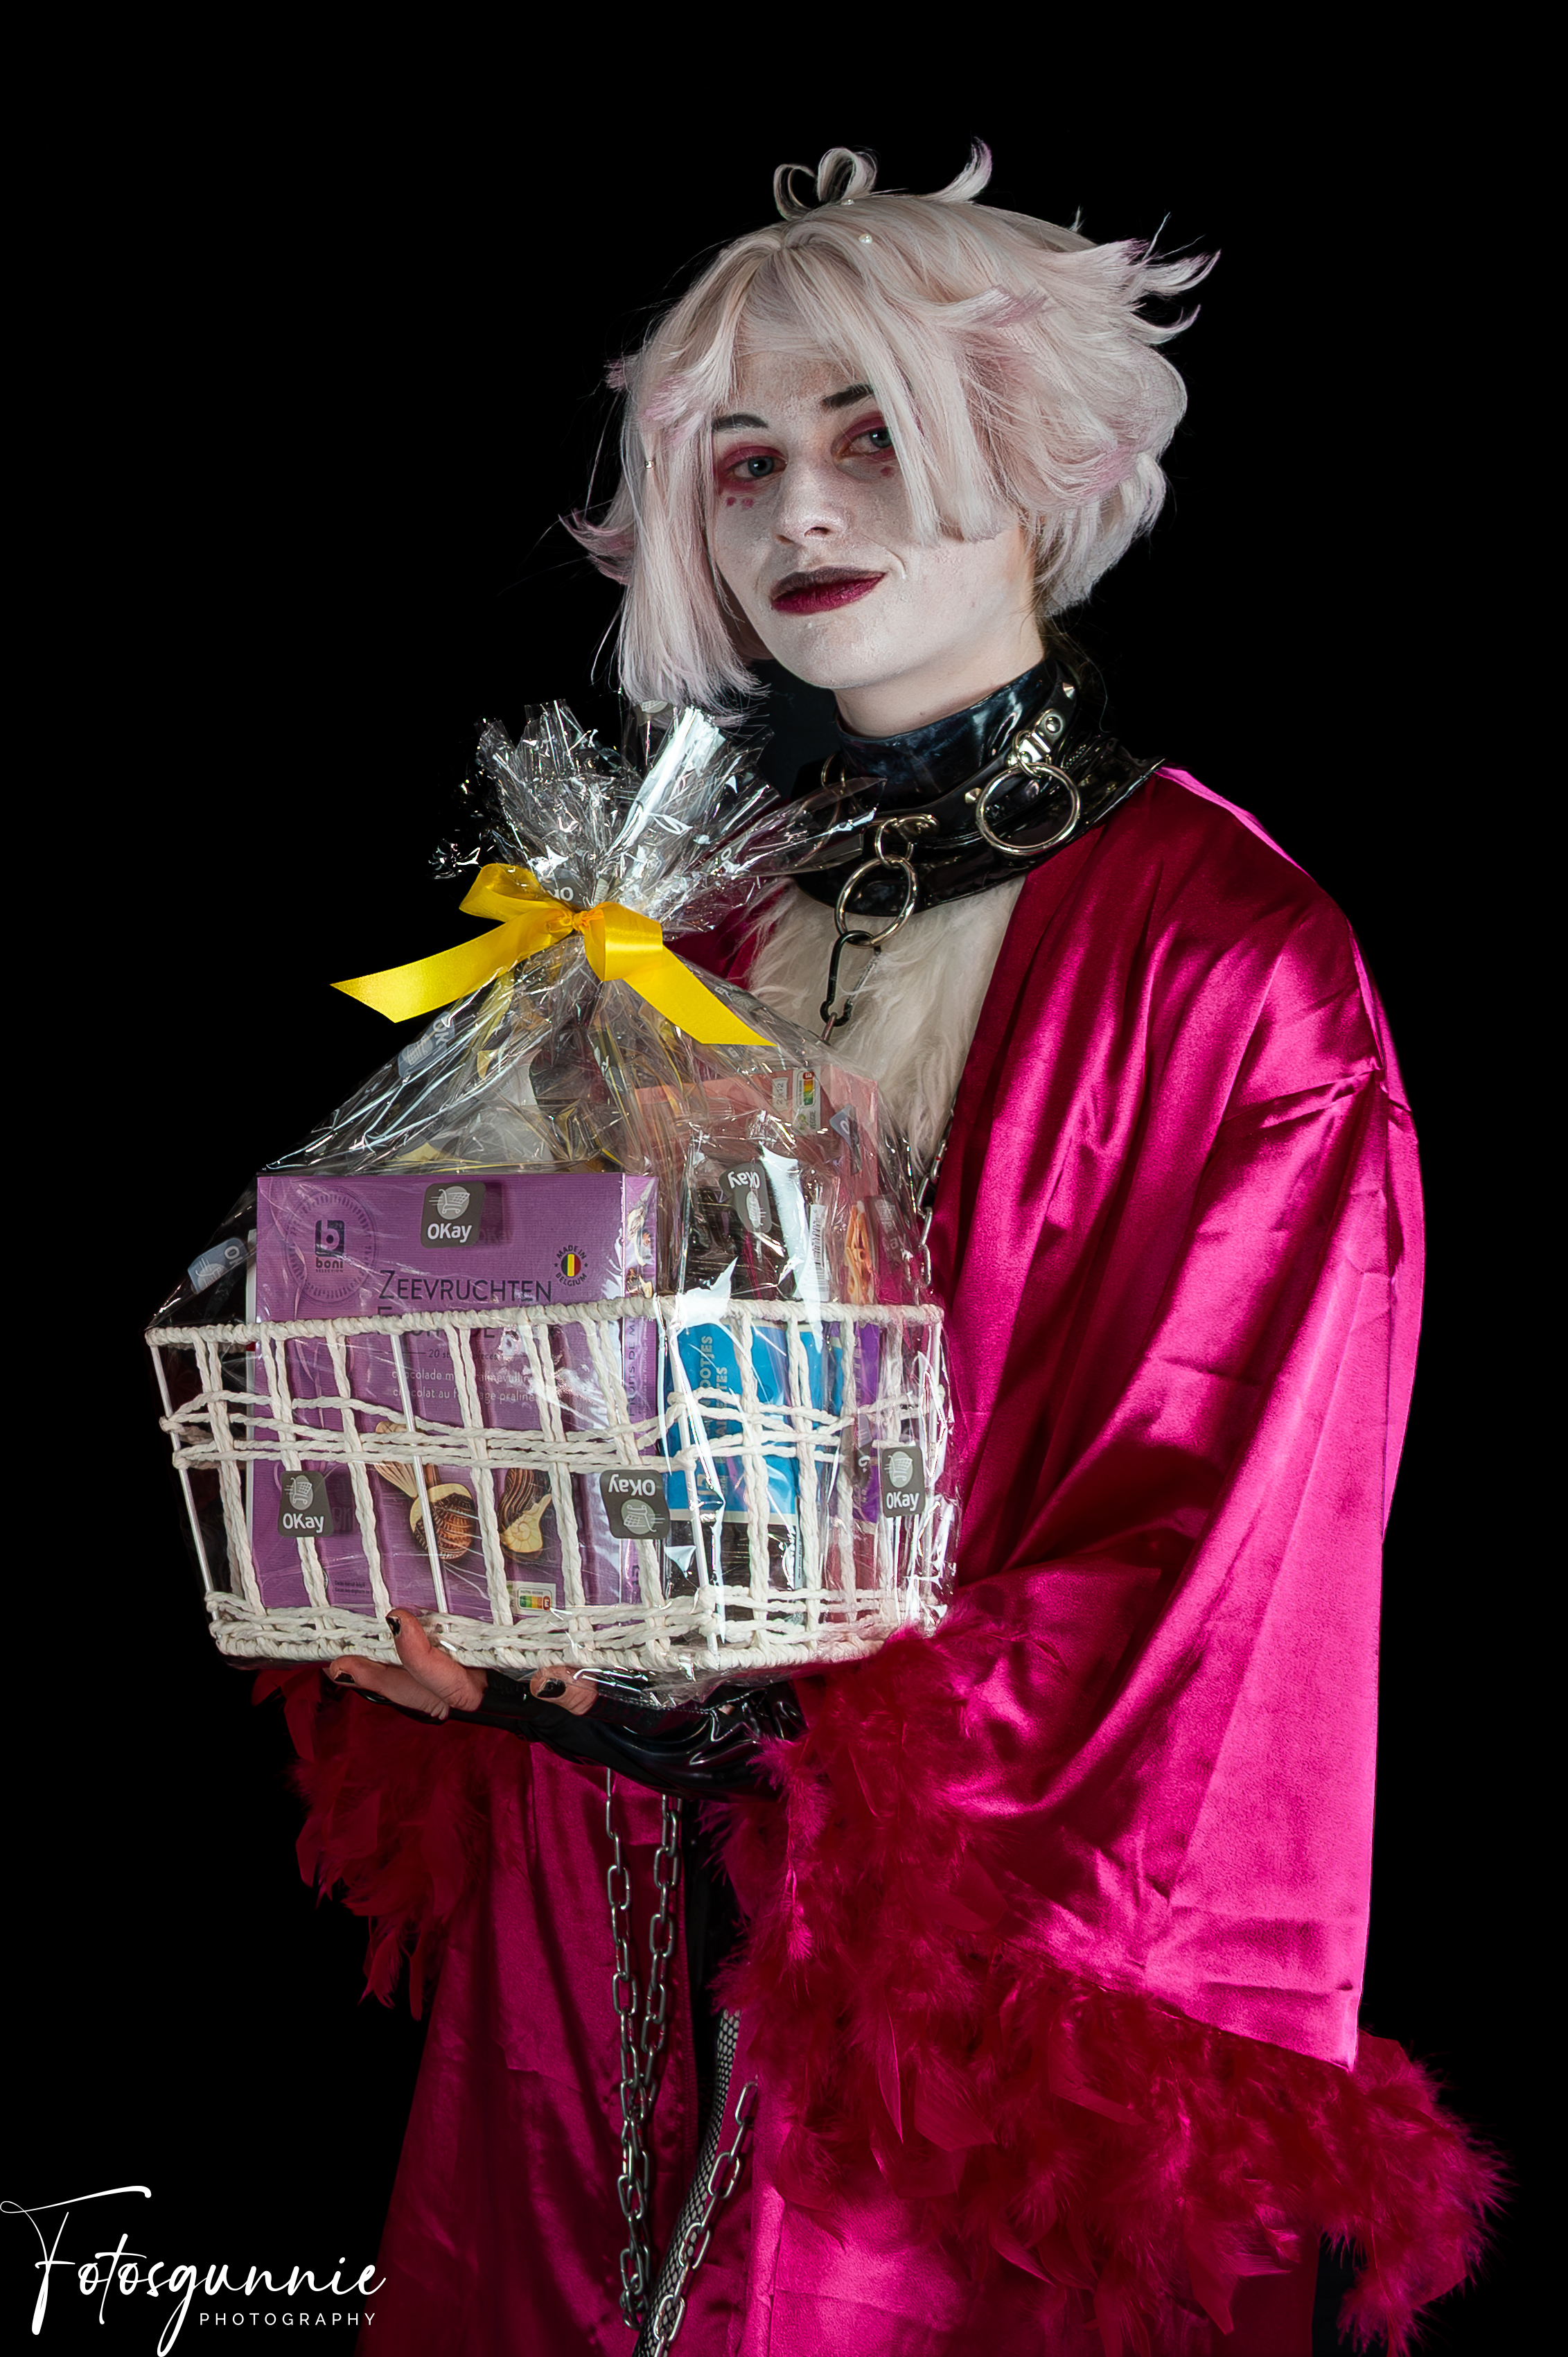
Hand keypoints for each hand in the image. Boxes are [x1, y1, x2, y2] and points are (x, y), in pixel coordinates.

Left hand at [328, 1611, 598, 1720]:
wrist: (595, 1704)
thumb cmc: (588, 1693)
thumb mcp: (586, 1695)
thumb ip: (571, 1692)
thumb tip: (546, 1679)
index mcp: (498, 1698)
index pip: (450, 1684)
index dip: (420, 1657)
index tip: (399, 1621)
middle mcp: (476, 1692)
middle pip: (418, 1692)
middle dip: (379, 1680)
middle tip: (339, 1664)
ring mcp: (471, 1682)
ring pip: (418, 1684)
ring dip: (382, 1673)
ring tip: (342, 1662)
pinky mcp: (473, 1667)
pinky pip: (431, 1670)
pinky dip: (402, 1663)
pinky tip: (380, 1646)